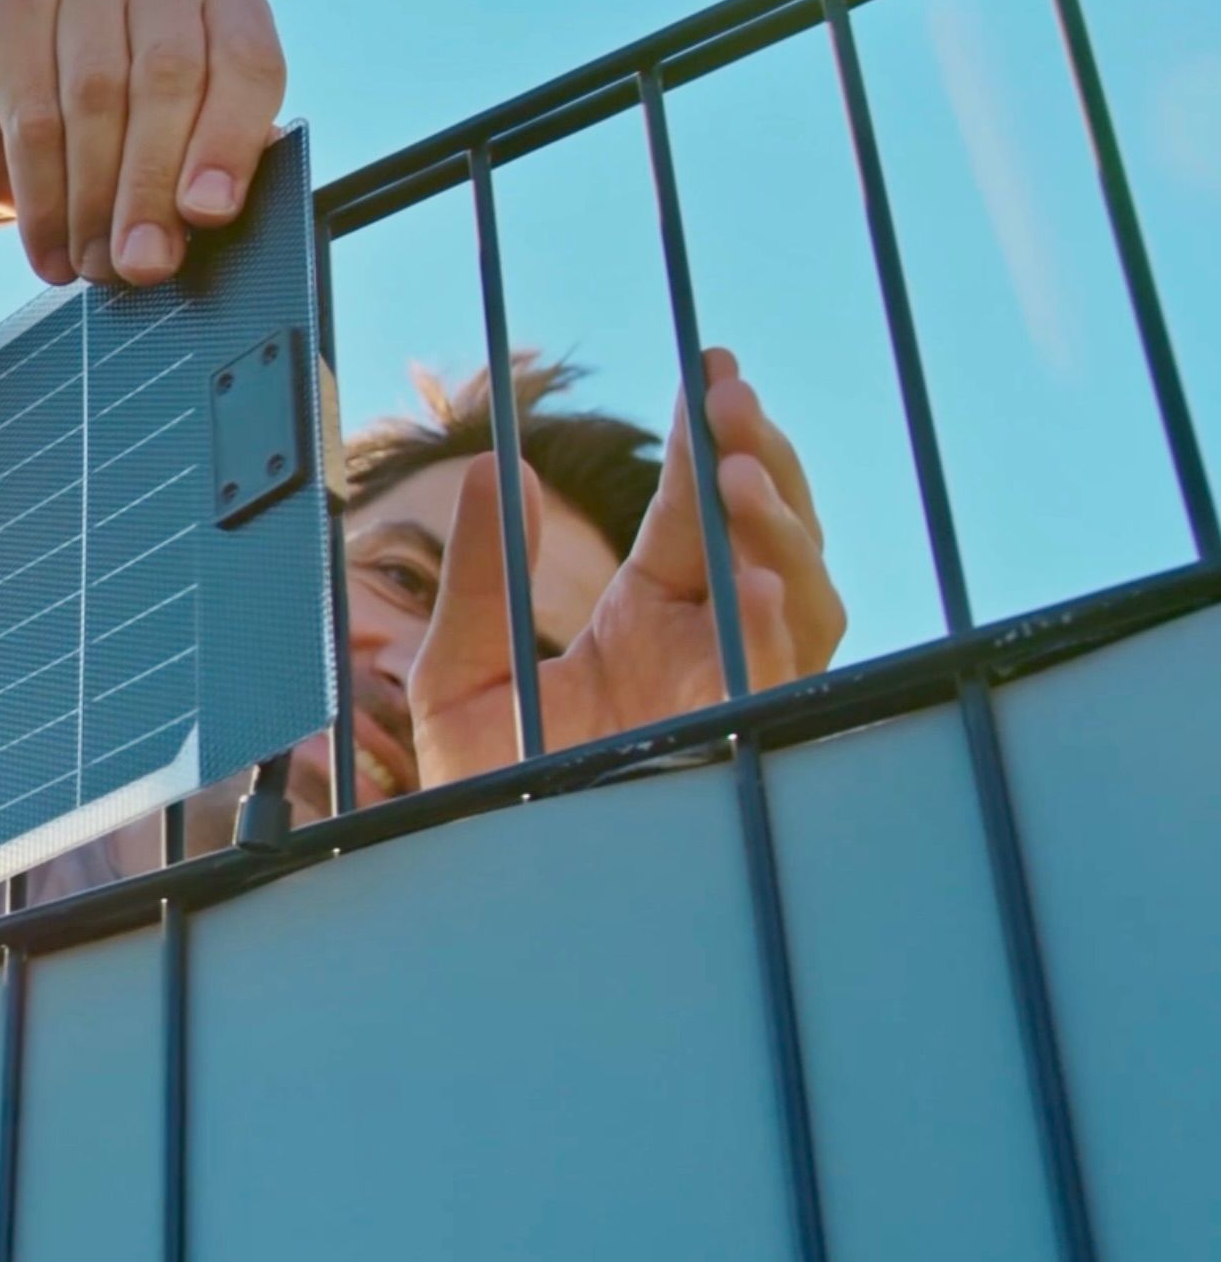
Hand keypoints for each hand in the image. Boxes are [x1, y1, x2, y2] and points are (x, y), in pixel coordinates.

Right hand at [0, 0, 285, 287]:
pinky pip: (30, 112)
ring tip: (94, 264)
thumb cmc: (115, 139)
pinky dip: (42, 195)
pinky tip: (50, 248)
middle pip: (166, 76)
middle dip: (152, 185)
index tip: (208, 213)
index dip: (229, 141)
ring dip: (94, 199)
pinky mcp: (12, 4)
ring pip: (95, 95)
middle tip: (143, 263)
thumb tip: (212, 211)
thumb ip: (212, 164)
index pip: (246, 59)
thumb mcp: (180, 147)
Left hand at [408, 348, 847, 785]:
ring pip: (800, 598)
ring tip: (734, 476)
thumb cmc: (483, 794)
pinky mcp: (733, 750)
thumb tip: (497, 472)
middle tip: (729, 398)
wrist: (487, 890)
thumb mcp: (460, 674)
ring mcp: (727, 698)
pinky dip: (775, 635)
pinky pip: (778, 688)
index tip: (709, 370)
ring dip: (776, 532)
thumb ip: (478, 577)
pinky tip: (757, 588)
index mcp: (648, 624)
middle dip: (757, 462)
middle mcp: (703, 653)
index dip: (709, 443)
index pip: (694, 515)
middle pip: (765, 539)